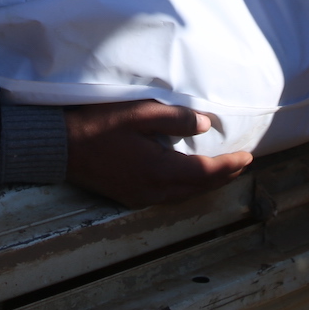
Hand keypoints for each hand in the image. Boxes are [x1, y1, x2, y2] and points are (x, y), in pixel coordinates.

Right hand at [65, 100, 252, 207]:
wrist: (60, 147)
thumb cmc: (97, 125)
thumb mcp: (138, 113)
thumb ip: (174, 119)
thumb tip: (205, 125)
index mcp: (158, 169)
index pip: (205, 171)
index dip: (229, 165)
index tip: (248, 156)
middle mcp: (153, 189)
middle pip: (198, 187)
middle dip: (223, 176)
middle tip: (242, 164)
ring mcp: (140, 196)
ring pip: (184, 194)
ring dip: (206, 183)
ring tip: (223, 171)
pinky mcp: (130, 196)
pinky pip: (168, 195)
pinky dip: (187, 187)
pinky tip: (189, 177)